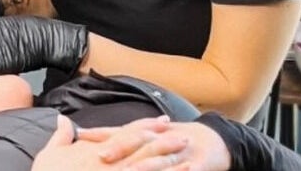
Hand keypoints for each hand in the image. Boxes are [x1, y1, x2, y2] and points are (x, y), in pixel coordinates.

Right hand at [33, 115, 182, 170]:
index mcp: (96, 151)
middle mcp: (110, 164)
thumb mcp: (50, 155)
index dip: (146, 127)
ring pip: (148, 169)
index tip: (162, 122)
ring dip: (169, 163)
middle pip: (143, 150)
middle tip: (184, 136)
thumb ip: (61, 136)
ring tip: (188, 157)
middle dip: (164, 142)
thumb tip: (62, 119)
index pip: (126, 135)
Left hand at [79, 119, 230, 170]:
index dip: (104, 137)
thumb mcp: (146, 134)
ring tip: (134, 169)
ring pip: (163, 158)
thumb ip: (115, 135)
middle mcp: (162, 139)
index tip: (86, 140)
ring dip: (149, 164)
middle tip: (102, 156)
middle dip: (121, 149)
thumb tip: (84, 134)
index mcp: (147, 133)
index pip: (122, 133)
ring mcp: (181, 151)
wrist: (215, 140)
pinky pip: (193, 169)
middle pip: (139, 143)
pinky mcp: (200, 163)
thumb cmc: (174, 137)